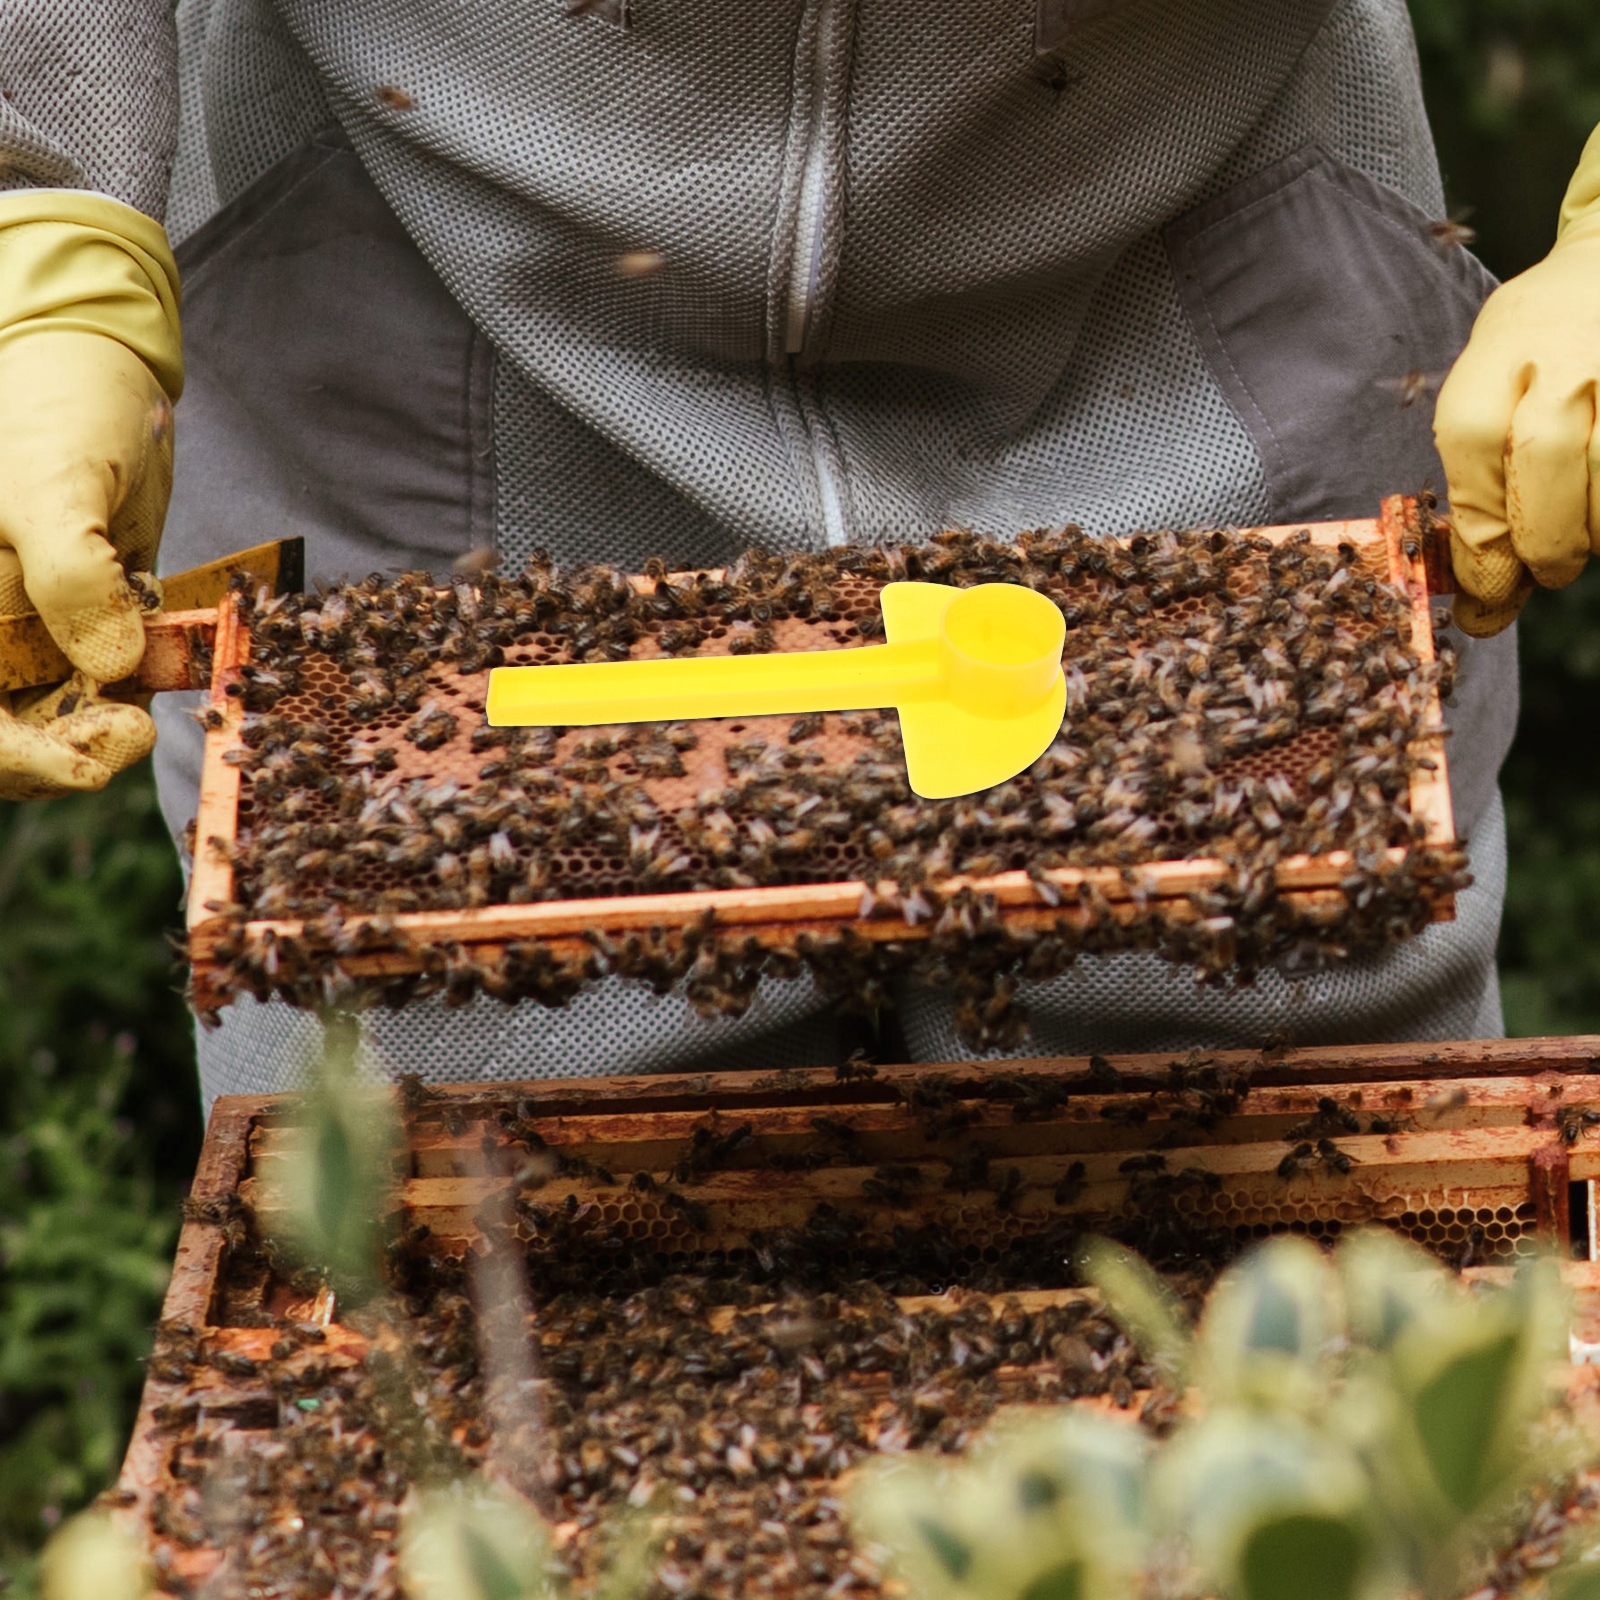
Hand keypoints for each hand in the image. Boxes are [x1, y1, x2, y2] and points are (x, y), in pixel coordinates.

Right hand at [0, 194, 181, 796]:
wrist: (102, 370)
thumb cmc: (58, 407)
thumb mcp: (55, 480)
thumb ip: (71, 572)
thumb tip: (111, 669)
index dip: (16, 757)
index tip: (82, 763)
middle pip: (6, 734)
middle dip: (65, 750)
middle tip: (129, 730)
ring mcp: (28, 634)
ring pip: (55, 721)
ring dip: (103, 726)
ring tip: (145, 700)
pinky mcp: (86, 628)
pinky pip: (104, 686)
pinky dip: (134, 690)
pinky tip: (162, 661)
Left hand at [1435, 125, 1599, 636]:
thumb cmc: (1544, 341)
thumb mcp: (1494, 378)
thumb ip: (1481, 471)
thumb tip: (1476, 588)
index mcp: (1500, 351)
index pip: (1473, 450)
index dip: (1479, 536)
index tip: (1482, 592)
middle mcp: (1567, 350)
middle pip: (1546, 462)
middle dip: (1542, 543)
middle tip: (1545, 571)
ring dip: (1593, 531)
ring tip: (1582, 534)